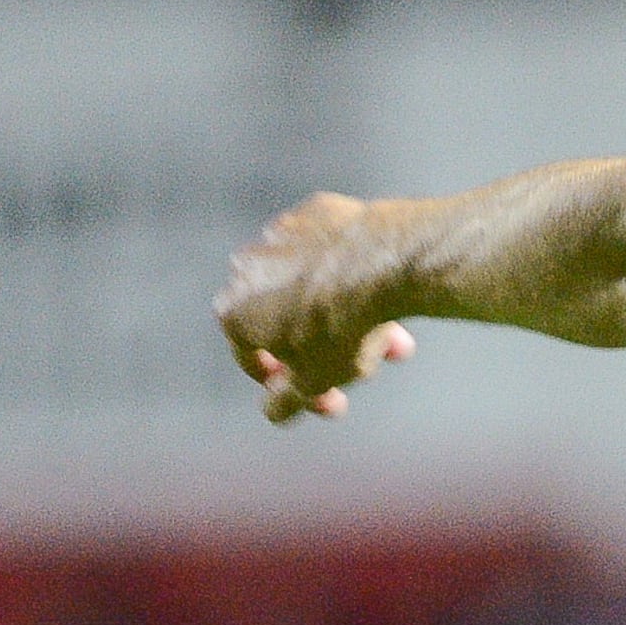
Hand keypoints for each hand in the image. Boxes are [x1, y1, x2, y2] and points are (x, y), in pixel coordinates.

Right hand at [215, 191, 417, 423]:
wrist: (383, 260)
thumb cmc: (343, 326)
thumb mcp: (316, 377)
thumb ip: (288, 399)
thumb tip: (273, 413)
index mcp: (232, 311)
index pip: (253, 359)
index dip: (288, 385)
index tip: (323, 397)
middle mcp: (244, 268)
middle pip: (289, 322)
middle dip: (328, 351)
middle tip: (366, 370)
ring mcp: (278, 235)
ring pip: (314, 289)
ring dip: (350, 318)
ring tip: (394, 342)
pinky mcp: (315, 212)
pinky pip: (335, 256)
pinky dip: (354, 277)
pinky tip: (385, 294)